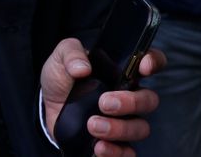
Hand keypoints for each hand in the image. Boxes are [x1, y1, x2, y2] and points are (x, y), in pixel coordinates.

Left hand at [42, 38, 165, 155]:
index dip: (154, 62)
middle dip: (131, 102)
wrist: (46, 107)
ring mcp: (123, 121)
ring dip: (119, 128)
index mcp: (121, 71)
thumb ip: (71, 53)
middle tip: (104, 103)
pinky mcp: (114, 143)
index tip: (143, 66)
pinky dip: (116, 151)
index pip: (150, 62)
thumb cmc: (61, 79)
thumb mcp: (61, 58)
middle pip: (149, 100)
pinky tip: (98, 146)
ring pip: (141, 128)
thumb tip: (83, 68)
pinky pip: (128, 153)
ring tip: (93, 125)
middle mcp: (128, 96)